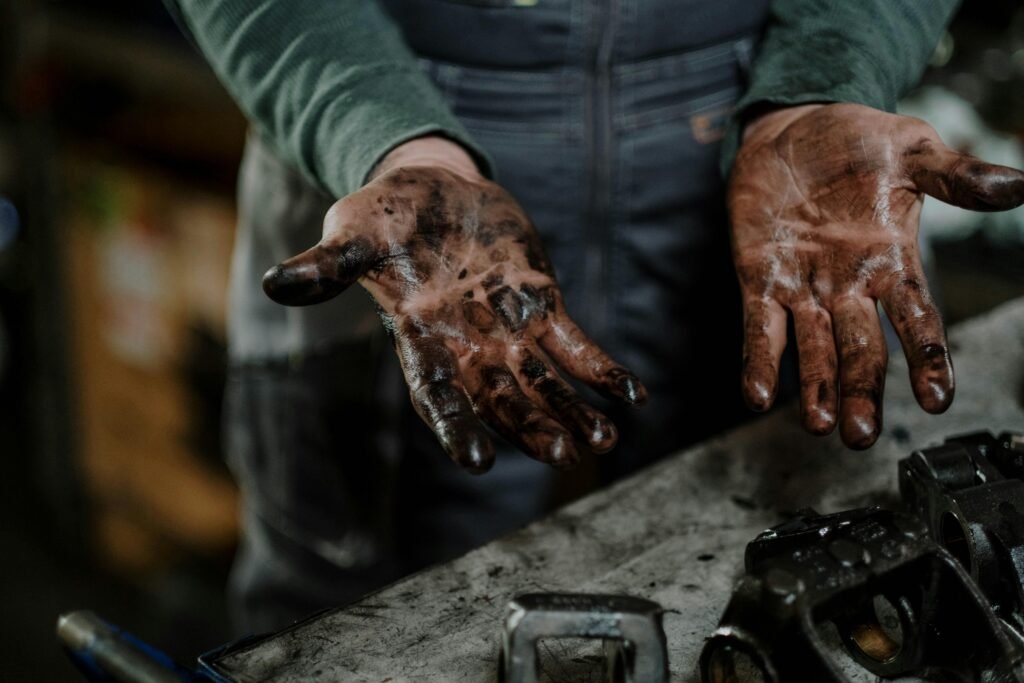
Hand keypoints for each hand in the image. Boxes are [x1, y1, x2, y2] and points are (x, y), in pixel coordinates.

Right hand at [262, 137, 646, 472]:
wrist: (433, 188)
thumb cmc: (384, 215)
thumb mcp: (352, 232)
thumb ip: (326, 265)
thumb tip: (276, 284)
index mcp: (421, 338)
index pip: (437, 393)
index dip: (456, 426)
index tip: (477, 460)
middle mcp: (467, 347)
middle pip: (502, 400)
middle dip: (531, 427)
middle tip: (562, 454)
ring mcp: (508, 331)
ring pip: (545, 384)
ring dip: (573, 412)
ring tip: (604, 441)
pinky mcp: (542, 307)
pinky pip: (577, 347)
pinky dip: (602, 371)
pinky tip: (633, 396)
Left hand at [729, 103, 1023, 448]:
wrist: (793, 126)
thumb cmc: (857, 142)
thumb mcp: (912, 151)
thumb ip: (955, 175)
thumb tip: (1017, 185)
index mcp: (893, 262)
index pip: (917, 320)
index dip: (928, 359)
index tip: (937, 399)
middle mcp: (850, 287)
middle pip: (861, 349)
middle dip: (862, 390)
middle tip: (861, 435)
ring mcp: (804, 288)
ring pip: (813, 349)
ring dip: (816, 388)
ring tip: (820, 426)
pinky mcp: (760, 280)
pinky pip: (759, 328)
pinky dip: (759, 360)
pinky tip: (756, 395)